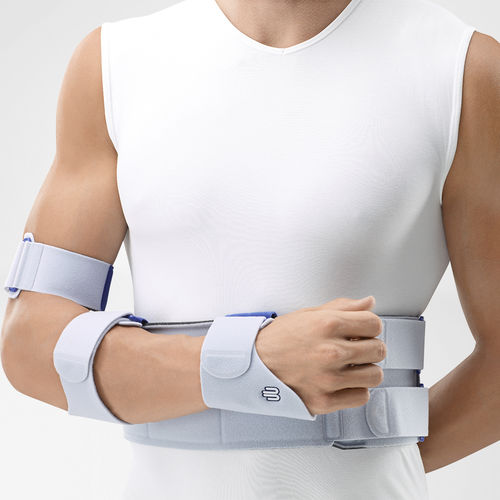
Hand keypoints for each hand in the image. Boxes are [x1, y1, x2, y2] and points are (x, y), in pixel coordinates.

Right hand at [254, 296, 384, 414]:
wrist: (253, 363)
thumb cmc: (278, 338)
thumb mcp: (309, 314)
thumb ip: (342, 307)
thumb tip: (368, 303)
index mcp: (327, 324)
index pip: (374, 323)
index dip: (370, 326)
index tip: (363, 330)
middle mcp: (330, 351)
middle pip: (379, 349)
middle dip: (370, 346)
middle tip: (357, 347)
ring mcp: (328, 378)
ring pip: (375, 375)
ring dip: (366, 369)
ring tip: (352, 366)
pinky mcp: (324, 400)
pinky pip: (361, 396)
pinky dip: (356, 389)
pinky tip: (343, 381)